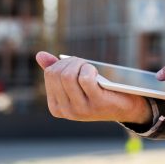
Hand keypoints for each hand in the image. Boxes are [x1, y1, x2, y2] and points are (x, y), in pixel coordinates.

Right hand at [36, 52, 151, 123]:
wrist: (124, 107)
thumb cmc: (98, 92)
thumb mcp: (77, 84)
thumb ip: (58, 72)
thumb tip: (39, 55)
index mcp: (56, 106)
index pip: (50, 74)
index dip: (63, 62)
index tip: (75, 63)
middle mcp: (66, 110)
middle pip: (58, 73)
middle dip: (71, 61)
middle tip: (83, 62)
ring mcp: (81, 109)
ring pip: (68, 75)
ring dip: (80, 63)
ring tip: (89, 66)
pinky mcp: (97, 103)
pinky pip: (85, 79)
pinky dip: (89, 69)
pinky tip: (95, 72)